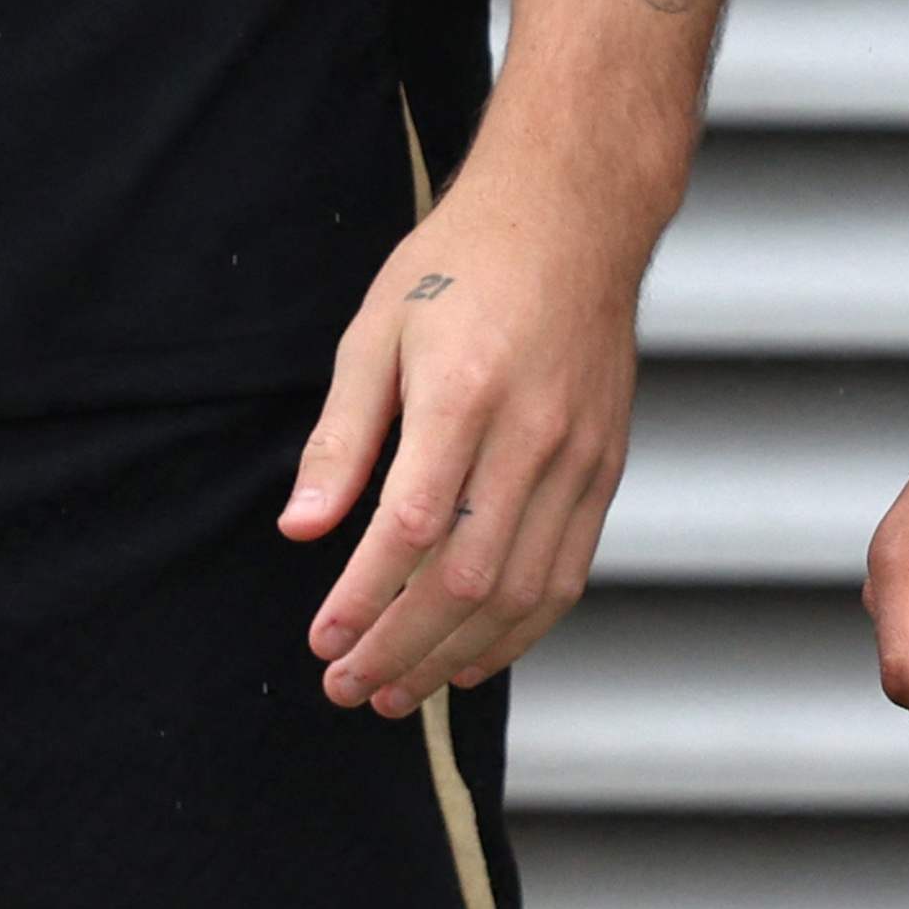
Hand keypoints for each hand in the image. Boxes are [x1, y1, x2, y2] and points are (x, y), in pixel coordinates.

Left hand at [286, 168, 641, 713]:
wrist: (573, 216)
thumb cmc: (462, 265)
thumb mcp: (377, 330)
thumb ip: (342, 435)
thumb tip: (301, 528)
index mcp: (465, 394)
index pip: (410, 527)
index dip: (362, 598)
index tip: (320, 641)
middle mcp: (532, 434)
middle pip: (467, 577)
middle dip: (400, 647)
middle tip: (347, 688)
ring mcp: (580, 456)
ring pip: (522, 591)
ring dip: (455, 655)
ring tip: (398, 692)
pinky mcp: (607, 468)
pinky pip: (567, 573)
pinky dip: (519, 631)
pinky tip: (470, 657)